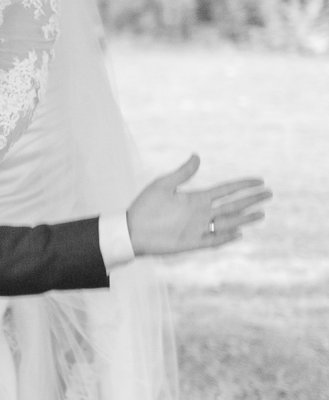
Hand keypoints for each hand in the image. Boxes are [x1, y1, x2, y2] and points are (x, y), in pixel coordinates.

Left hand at [126, 155, 269, 256]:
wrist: (130, 230)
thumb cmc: (144, 206)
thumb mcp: (163, 185)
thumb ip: (183, 173)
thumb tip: (197, 156)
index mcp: (196, 198)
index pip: (225, 190)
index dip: (242, 185)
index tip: (259, 180)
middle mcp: (200, 213)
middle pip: (232, 205)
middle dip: (251, 200)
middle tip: (270, 194)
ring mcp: (197, 228)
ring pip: (227, 223)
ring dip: (244, 218)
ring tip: (262, 214)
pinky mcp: (191, 243)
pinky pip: (212, 241)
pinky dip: (225, 237)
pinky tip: (239, 233)